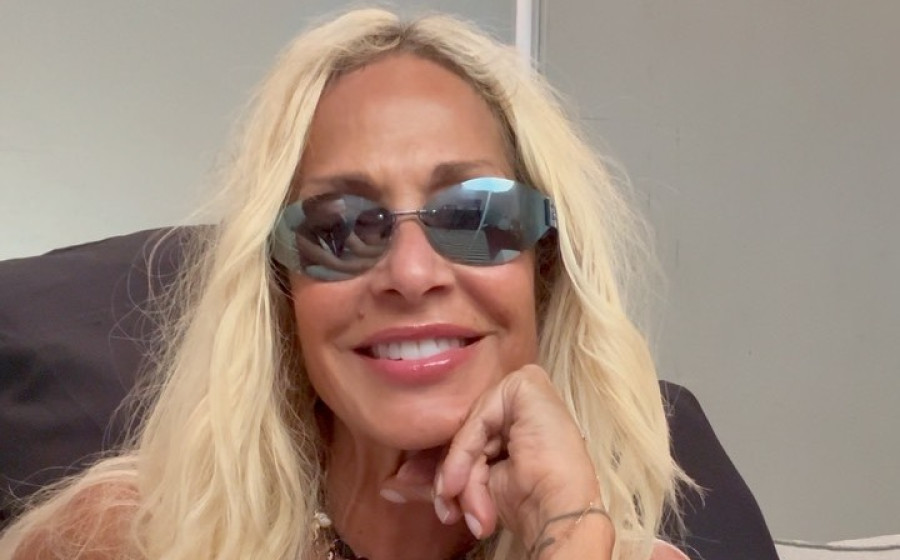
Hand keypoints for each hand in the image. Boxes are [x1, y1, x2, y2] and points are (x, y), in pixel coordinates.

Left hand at [431, 365, 600, 544]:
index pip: (464, 434)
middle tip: (445, 509)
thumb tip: (390, 487)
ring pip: (468, 427)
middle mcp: (517, 400)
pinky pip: (478, 418)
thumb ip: (439, 477)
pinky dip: (465, 453)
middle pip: (464, 430)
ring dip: (458, 474)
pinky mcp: (527, 383)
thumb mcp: (471, 486)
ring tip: (458, 507)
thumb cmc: (528, 503)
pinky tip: (461, 483)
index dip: (442, 467)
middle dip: (447, 474)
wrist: (557, 513)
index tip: (428, 498)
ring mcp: (523, 387)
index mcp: (512, 419)